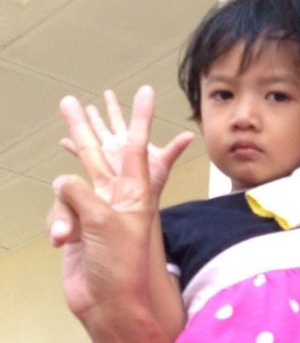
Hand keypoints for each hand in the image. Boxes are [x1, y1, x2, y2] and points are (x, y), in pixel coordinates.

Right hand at [46, 86, 168, 341]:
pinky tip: (63, 242)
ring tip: (70, 235)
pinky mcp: (76, 225)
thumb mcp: (108, 223)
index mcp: (134, 189)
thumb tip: (65, 181)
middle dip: (83, 127)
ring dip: (65, 212)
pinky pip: (58, 212)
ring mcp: (93, 209)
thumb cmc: (123, 265)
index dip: (141, 117)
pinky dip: (57, 225)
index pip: (137, 144)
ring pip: (68, 189)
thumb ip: (83, 194)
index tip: (146, 90)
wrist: (109, 303)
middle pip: (96, 152)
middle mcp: (115, 194)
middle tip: (71, 101)